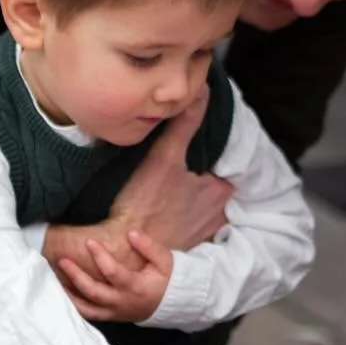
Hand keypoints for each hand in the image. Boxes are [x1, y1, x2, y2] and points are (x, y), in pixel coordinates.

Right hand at [44, 91, 231, 318]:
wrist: (122, 253)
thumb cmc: (144, 205)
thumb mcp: (164, 157)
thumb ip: (185, 124)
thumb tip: (203, 90)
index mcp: (217, 192)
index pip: (224, 170)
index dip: (208, 162)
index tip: (194, 158)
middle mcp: (215, 217)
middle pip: (212, 192)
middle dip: (199, 185)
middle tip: (175, 177)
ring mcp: (199, 238)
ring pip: (200, 215)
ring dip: (189, 208)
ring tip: (166, 197)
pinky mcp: (181, 253)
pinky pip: (186, 235)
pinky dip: (178, 228)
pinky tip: (161, 220)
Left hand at [63, 230, 173, 324]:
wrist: (171, 303)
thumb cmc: (167, 279)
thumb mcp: (165, 260)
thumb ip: (149, 247)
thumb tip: (132, 233)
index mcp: (135, 286)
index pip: (113, 272)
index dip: (100, 257)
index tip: (89, 242)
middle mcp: (122, 301)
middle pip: (94, 291)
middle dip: (77, 276)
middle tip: (63, 260)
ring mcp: (115, 311)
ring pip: (88, 307)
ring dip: (70, 295)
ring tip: (56, 280)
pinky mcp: (111, 316)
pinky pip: (89, 314)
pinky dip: (75, 305)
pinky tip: (65, 293)